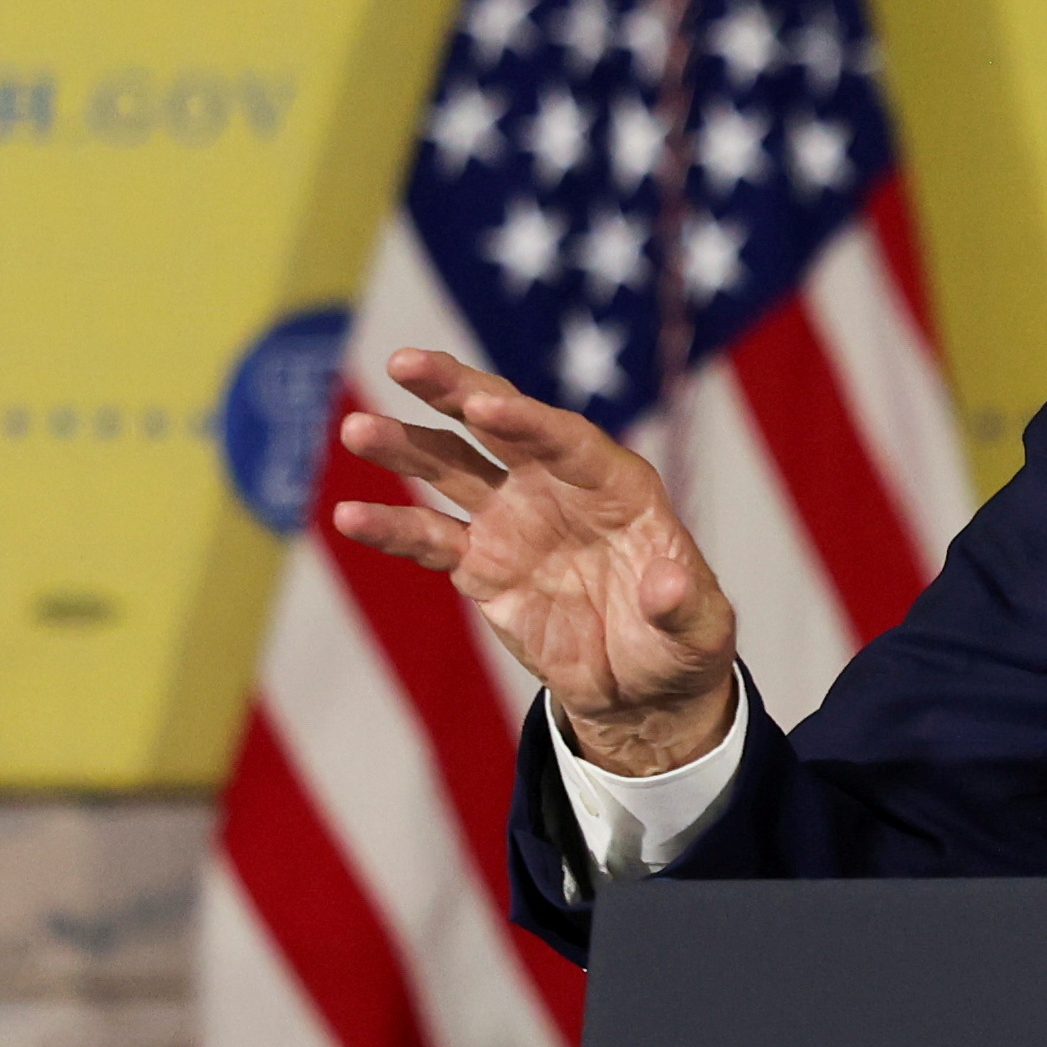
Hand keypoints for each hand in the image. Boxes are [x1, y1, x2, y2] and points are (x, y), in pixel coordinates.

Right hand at [327, 348, 740, 775]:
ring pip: (451, 468)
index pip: (566, 439)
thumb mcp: (698, 627)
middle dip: (454, 389)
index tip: (483, 403)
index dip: (525, 420)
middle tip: (406, 361)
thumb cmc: (680, 640)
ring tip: (357, 430)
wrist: (641, 684)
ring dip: (404, 447)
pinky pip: (429, 539)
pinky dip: (391, 529)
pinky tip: (347, 516)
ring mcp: (512, 521)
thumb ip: (682, 604)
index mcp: (616, 485)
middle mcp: (556, 487)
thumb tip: (662, 585)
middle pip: (499, 426)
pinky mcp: (480, 563)